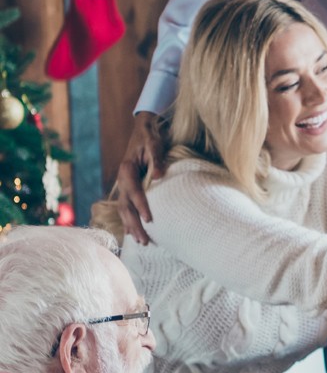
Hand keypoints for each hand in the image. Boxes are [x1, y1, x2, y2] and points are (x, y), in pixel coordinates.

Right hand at [115, 113, 166, 244]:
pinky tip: (133, 233)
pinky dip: (129, 221)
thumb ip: (156, 160)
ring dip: (131, 226)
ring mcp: (123, 185)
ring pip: (124, 210)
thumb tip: (158, 176)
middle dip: (134, 225)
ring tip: (141, 242)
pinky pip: (126, 207)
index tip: (150, 220)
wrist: (142, 130)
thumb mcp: (154, 145)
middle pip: (125, 207)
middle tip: (145, 241)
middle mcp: (122, 180)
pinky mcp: (127, 188)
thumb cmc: (150, 138)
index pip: (134, 192)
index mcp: (127, 170)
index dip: (141, 206)